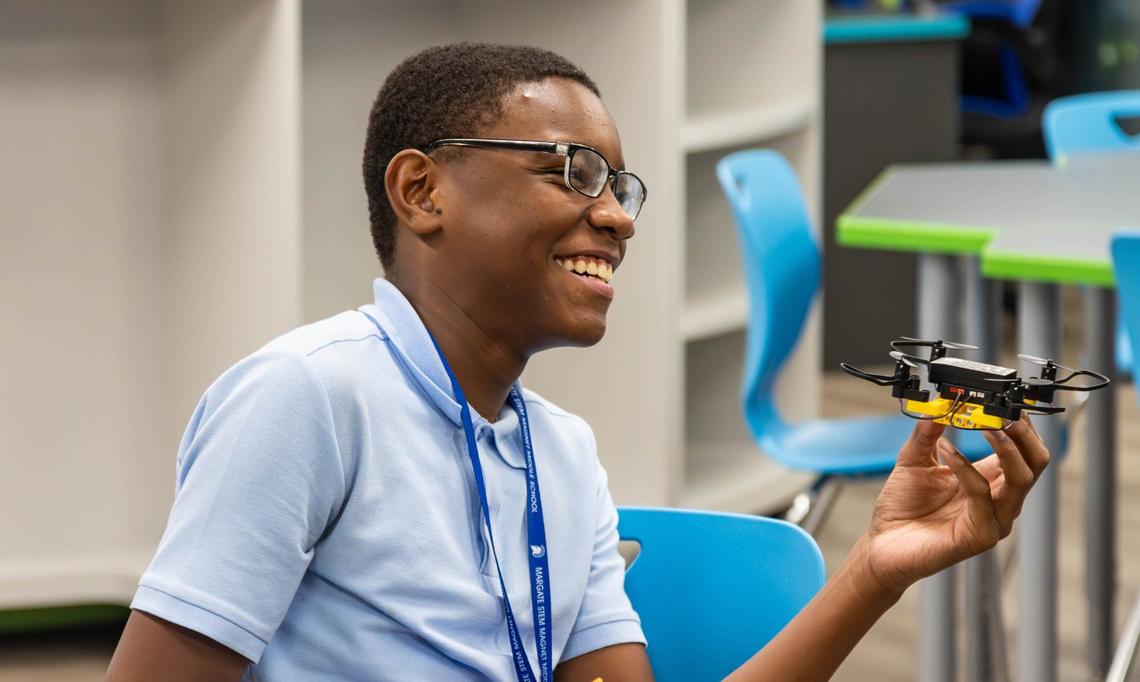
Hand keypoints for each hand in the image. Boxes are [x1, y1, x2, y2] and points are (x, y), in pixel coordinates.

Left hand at [854, 417, 1049, 595]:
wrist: (882, 545)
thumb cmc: (902, 507)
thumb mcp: (913, 460)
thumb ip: (928, 432)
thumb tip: (940, 403)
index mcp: (989, 478)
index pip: (1023, 447)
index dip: (1018, 421)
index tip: (1001, 396)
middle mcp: (1000, 499)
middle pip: (1036, 462)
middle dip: (1024, 432)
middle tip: (1002, 409)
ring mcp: (994, 519)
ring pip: (1022, 479)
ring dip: (1005, 447)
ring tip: (985, 424)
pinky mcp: (981, 535)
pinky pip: (983, 495)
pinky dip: (965, 468)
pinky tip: (946, 451)